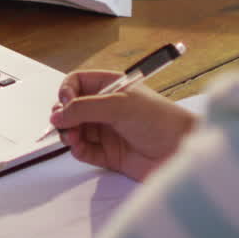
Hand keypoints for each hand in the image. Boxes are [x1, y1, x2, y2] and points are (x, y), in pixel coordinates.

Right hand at [48, 70, 199, 181]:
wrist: (180, 151)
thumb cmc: (161, 120)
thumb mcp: (120, 106)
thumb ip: (85, 108)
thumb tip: (58, 114)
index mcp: (111, 87)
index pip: (77, 83)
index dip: (67, 92)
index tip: (65, 103)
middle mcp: (106, 108)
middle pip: (71, 108)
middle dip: (64, 116)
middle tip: (64, 124)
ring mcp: (107, 131)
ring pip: (74, 130)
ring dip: (68, 134)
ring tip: (73, 138)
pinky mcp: (108, 154)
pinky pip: (84, 151)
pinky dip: (77, 150)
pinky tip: (79, 148)